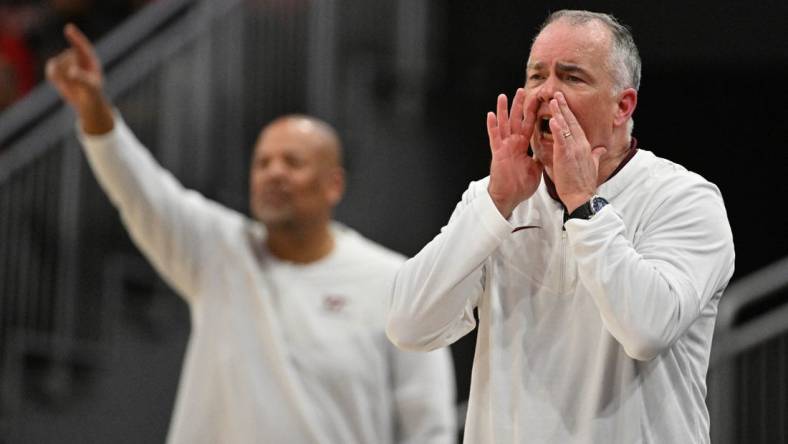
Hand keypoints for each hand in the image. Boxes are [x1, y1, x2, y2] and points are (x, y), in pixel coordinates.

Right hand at [46, 24, 113, 133]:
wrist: (87, 102)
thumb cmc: (93, 93)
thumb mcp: (91, 87)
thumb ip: (83, 79)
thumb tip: (71, 71)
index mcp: (90, 59)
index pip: (81, 45)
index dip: (75, 36)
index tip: (69, 28)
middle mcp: (77, 57)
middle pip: (66, 57)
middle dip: (69, 71)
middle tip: (79, 84)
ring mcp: (66, 62)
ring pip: (56, 63)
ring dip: (62, 76)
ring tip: (71, 84)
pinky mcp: (56, 70)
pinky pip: (50, 71)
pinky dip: (54, 77)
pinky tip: (61, 83)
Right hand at [486, 88, 542, 218]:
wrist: (509, 197)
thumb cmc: (520, 185)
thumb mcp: (535, 168)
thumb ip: (540, 157)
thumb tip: (548, 151)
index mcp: (523, 146)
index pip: (529, 125)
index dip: (532, 113)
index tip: (537, 99)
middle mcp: (513, 143)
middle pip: (517, 120)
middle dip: (519, 105)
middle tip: (522, 90)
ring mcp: (504, 147)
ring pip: (504, 125)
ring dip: (503, 110)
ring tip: (503, 96)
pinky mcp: (498, 153)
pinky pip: (494, 138)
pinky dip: (492, 126)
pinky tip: (490, 115)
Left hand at [548, 92, 605, 212]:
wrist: (581, 196)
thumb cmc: (583, 183)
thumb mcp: (592, 166)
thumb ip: (596, 155)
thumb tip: (602, 149)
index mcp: (585, 146)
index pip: (576, 126)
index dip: (570, 113)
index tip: (564, 103)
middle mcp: (580, 145)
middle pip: (571, 122)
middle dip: (564, 107)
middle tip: (557, 94)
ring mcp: (574, 149)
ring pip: (566, 127)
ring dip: (559, 113)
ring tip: (552, 100)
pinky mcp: (566, 156)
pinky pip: (561, 139)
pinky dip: (558, 129)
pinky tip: (553, 119)